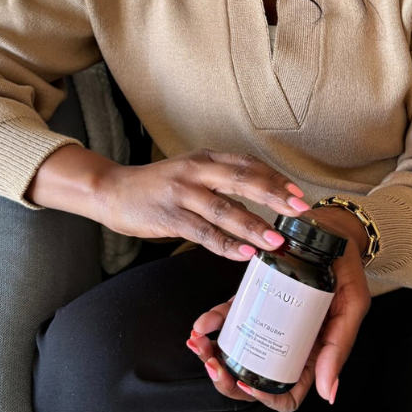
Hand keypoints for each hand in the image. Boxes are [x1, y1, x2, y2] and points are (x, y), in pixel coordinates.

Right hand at [86, 151, 312, 260]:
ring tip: (276, 241)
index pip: (248, 164)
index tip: (298, 194)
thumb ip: (222, 179)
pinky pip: (203, 233)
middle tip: (299, 211)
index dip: (275, 178)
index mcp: (205, 158)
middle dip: (274, 196)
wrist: (112, 191)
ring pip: (224, 210)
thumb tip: (262, 196)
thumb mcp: (192, 171)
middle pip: (242, 180)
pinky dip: (226, 244)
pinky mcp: (169, 217)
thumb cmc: (158, 185)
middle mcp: (196, 171)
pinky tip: (244, 253)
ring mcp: (181, 193)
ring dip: (253, 226)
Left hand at [187, 240, 370, 411]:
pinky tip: (201, 324)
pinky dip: (210, 324)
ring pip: (234, 355)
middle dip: (226, 380)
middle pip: (253, 381)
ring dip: (210, 355)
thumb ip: (339, 348)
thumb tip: (328, 394)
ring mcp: (266, 326)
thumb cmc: (347, 273)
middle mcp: (286, 347)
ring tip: (199, 343)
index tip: (248, 383)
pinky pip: (227, 320)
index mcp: (311, 357)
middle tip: (213, 363)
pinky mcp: (252, 304)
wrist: (331, 234)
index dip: (266, 398)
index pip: (287, 394)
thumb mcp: (352, 307)